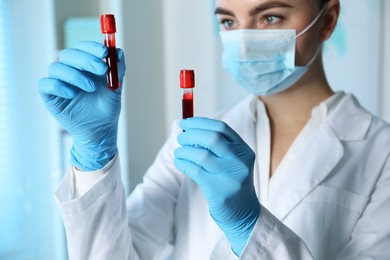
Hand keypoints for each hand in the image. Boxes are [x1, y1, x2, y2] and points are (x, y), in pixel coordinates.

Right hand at [38, 41, 125, 170]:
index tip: (105, 52)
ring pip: (56, 67)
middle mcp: (70, 70)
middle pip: (68, 54)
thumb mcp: (115, 88)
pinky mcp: (49, 96)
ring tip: (91, 88)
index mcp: (85, 65)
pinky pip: (45, 84)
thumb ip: (118, 70)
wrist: (100, 130)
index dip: (92, 47)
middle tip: (102, 69)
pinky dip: (58, 86)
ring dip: (75, 75)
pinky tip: (72, 95)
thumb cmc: (106, 107)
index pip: (83, 48)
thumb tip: (118, 51)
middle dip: (86, 59)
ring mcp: (58, 82)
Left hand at [174, 117, 259, 255]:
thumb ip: (215, 145)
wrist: (242, 211)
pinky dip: (183, 163)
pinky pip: (195, 170)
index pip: (221, 128)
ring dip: (184, 151)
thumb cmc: (230, 180)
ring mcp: (231, 176)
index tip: (185, 123)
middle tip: (180, 138)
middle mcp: (240, 161)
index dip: (200, 123)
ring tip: (178, 152)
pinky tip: (179, 162)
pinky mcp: (219, 190)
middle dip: (191, 135)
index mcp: (244, 149)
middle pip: (212, 138)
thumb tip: (188, 129)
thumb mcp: (232, 160)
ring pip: (201, 155)